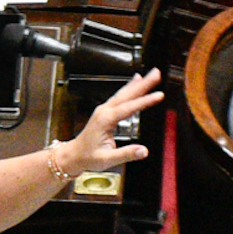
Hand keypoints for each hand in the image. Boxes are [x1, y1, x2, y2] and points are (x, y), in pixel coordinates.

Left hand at [49, 70, 164, 177]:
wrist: (74, 155)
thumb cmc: (88, 157)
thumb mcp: (108, 159)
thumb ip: (126, 154)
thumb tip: (143, 151)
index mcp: (105, 120)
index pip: (129, 108)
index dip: (145, 101)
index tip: (159, 95)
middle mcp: (104, 111)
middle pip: (127, 94)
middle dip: (143, 84)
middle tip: (156, 74)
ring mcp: (104, 109)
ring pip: (124, 93)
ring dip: (138, 83)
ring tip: (150, 75)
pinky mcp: (105, 111)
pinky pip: (119, 97)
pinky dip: (129, 88)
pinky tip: (135, 81)